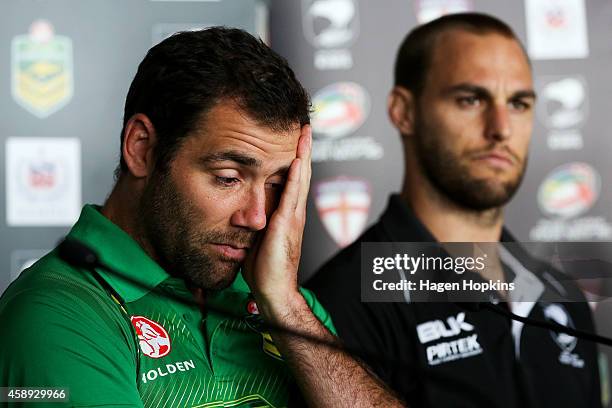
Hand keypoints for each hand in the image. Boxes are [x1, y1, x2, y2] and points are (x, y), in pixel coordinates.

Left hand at [242, 125, 311, 315]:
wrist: (274, 290)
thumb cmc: (265, 269)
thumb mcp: (256, 238)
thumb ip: (255, 221)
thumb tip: (245, 209)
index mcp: (286, 214)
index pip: (292, 180)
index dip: (294, 159)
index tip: (293, 139)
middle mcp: (293, 212)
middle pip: (301, 173)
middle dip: (302, 148)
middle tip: (304, 126)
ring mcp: (293, 216)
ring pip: (300, 178)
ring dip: (302, 154)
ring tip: (304, 132)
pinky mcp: (287, 224)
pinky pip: (292, 194)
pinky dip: (296, 175)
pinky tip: (297, 159)